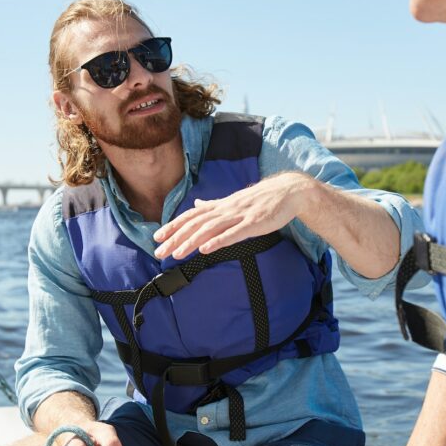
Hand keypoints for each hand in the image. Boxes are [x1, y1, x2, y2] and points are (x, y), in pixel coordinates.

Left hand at [153, 173, 311, 259]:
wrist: (288, 191)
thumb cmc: (262, 199)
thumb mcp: (234, 200)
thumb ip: (214, 205)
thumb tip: (196, 204)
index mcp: (221, 205)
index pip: (191, 216)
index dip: (173, 226)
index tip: (157, 238)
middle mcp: (226, 209)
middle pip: (195, 224)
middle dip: (175, 238)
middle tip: (158, 252)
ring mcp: (239, 216)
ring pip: (210, 229)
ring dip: (191, 242)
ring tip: (176, 254)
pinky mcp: (254, 223)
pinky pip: (233, 234)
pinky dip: (218, 241)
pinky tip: (205, 250)